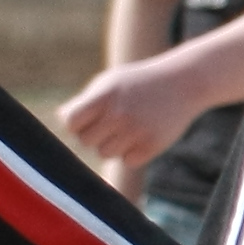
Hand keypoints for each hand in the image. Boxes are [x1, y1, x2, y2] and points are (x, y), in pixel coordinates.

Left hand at [57, 55, 206, 171]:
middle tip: (111, 121)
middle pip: (85, 141)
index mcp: (104, 95)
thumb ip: (84, 102)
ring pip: (105, 153)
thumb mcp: (109, 83)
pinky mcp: (152, 145)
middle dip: (94, 133)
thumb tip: (61, 120)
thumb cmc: (138, 83)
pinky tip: (142, 134)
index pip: (71, 123)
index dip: (75, 124)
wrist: (183, 82)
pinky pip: (127, 161)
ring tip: (127, 126)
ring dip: (112, 144)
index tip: (85, 119)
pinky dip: (132, 152)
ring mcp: (136, 131)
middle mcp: (119, 114)